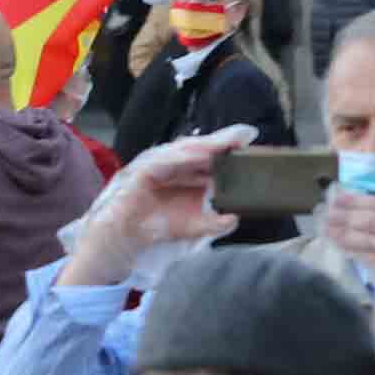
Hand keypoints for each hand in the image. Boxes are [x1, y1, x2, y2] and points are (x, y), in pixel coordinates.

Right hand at [62, 127, 253, 285]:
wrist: (124, 241)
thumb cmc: (156, 227)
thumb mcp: (192, 227)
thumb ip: (213, 224)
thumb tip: (234, 219)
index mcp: (185, 173)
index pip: (209, 155)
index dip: (228, 146)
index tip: (250, 137)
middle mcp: (171, 165)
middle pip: (199, 148)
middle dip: (221, 140)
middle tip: (245, 134)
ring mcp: (154, 165)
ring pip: (181, 150)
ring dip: (203, 145)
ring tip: (225, 142)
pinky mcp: (139, 173)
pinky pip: (160, 162)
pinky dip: (178, 158)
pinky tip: (197, 156)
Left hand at [320, 182, 374, 333]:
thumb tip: (348, 205)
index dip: (355, 200)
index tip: (335, 198)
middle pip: (369, 220)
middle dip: (344, 216)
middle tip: (324, 213)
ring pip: (363, 239)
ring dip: (340, 233)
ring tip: (324, 228)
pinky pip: (363, 257)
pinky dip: (347, 250)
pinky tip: (337, 245)